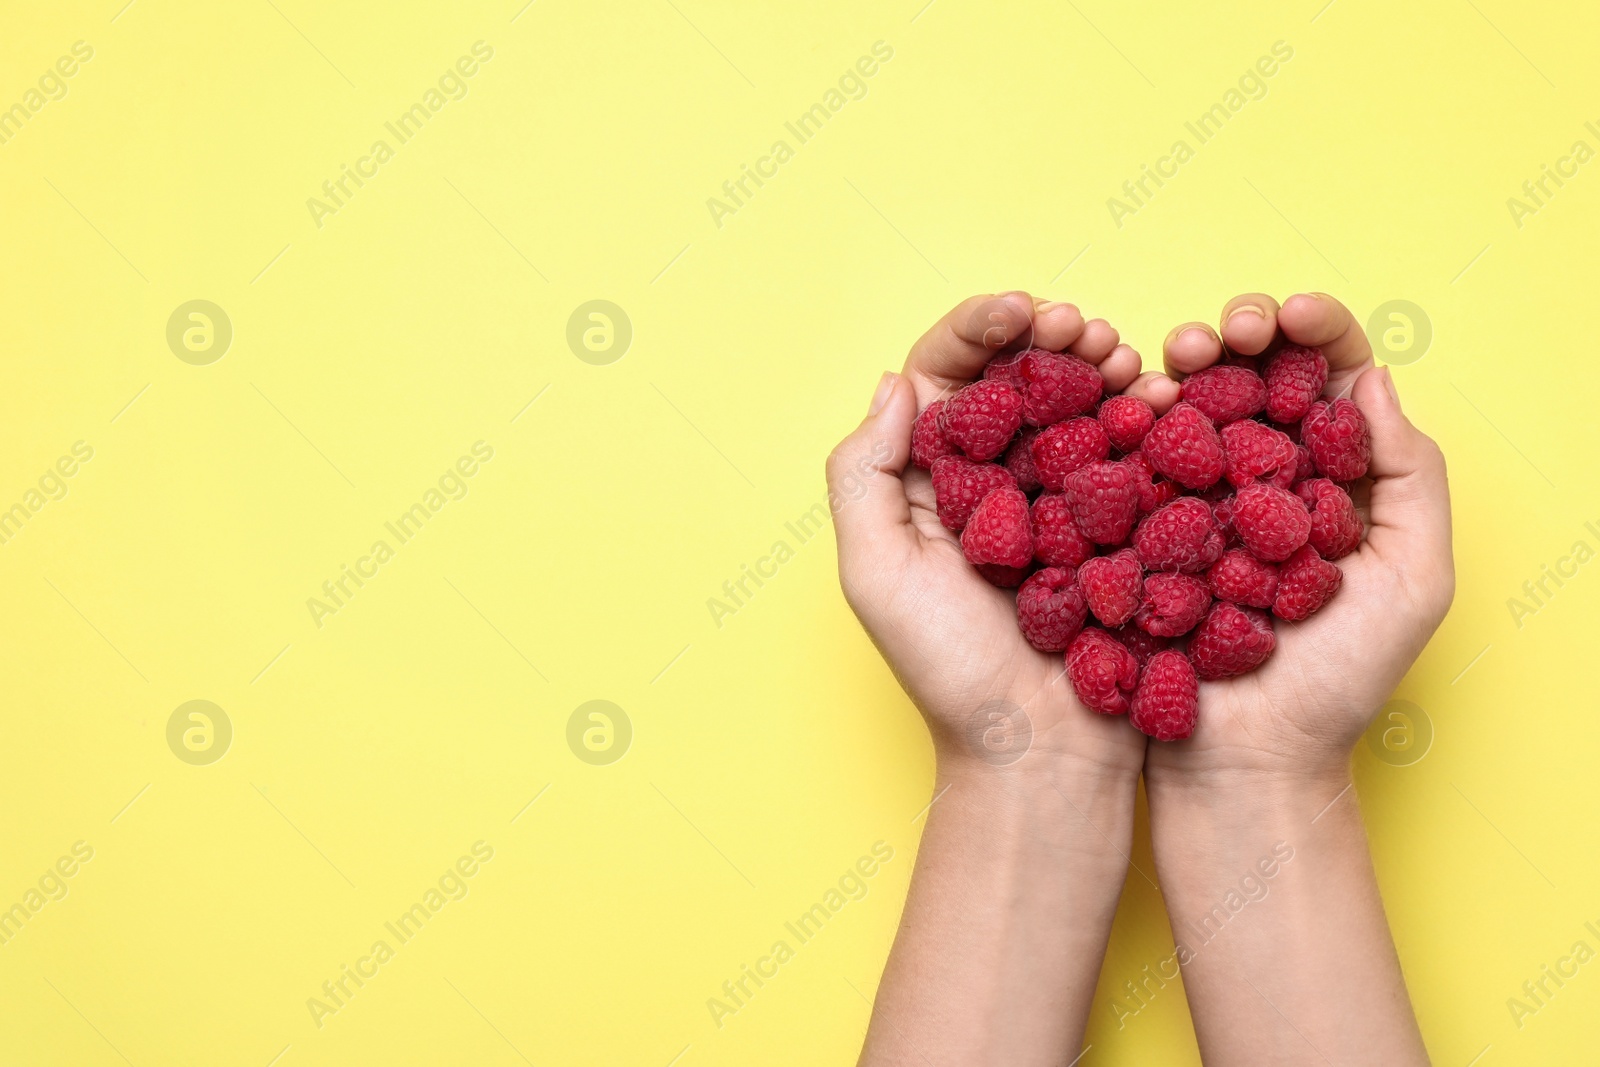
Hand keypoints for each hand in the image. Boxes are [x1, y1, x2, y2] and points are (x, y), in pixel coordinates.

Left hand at [825, 292, 1147, 779]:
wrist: (1043, 754)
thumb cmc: (950, 674)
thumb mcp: (876, 576)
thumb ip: (863, 474)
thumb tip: (893, 381)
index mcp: (927, 479)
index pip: (946, 375)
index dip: (980, 328)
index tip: (1021, 310)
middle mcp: (991, 478)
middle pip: (1017, 376)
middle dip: (1050, 334)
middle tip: (1086, 327)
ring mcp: (1060, 499)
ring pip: (1077, 402)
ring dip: (1100, 362)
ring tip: (1123, 354)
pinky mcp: (1118, 524)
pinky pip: (1131, 452)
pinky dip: (1147, 412)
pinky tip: (1161, 393)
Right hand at [1131, 291, 1454, 782]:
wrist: (1242, 761)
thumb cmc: (1335, 685)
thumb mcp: (1410, 582)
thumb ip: (1409, 481)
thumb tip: (1373, 382)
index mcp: (1337, 482)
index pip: (1333, 381)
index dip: (1315, 332)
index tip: (1292, 318)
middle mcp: (1267, 481)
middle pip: (1257, 378)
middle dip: (1241, 332)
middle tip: (1226, 329)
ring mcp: (1198, 503)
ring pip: (1194, 404)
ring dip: (1185, 360)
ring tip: (1177, 352)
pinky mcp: (1139, 528)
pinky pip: (1137, 457)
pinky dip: (1134, 413)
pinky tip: (1135, 396)